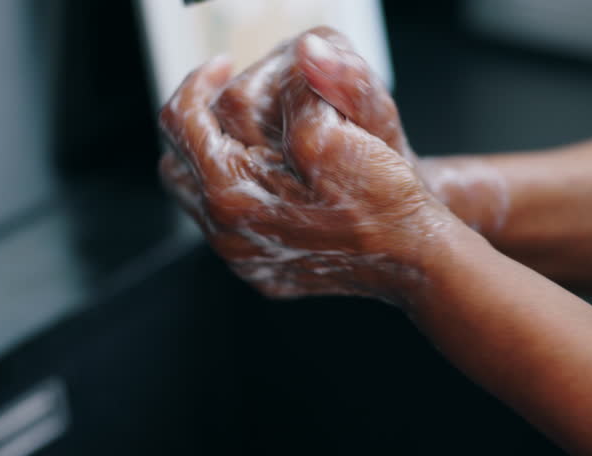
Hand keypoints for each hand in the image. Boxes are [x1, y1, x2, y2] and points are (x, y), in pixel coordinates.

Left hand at [159, 50, 454, 303]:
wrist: (413, 260)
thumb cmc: (380, 204)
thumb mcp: (338, 133)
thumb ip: (307, 89)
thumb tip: (305, 51)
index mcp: (232, 196)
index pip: (182, 122)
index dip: (199, 80)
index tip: (222, 63)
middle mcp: (228, 234)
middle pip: (178, 161)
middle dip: (199, 121)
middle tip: (224, 95)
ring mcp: (244, 258)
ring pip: (198, 194)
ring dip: (215, 156)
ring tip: (247, 135)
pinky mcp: (263, 268)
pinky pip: (228, 223)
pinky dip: (239, 189)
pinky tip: (270, 176)